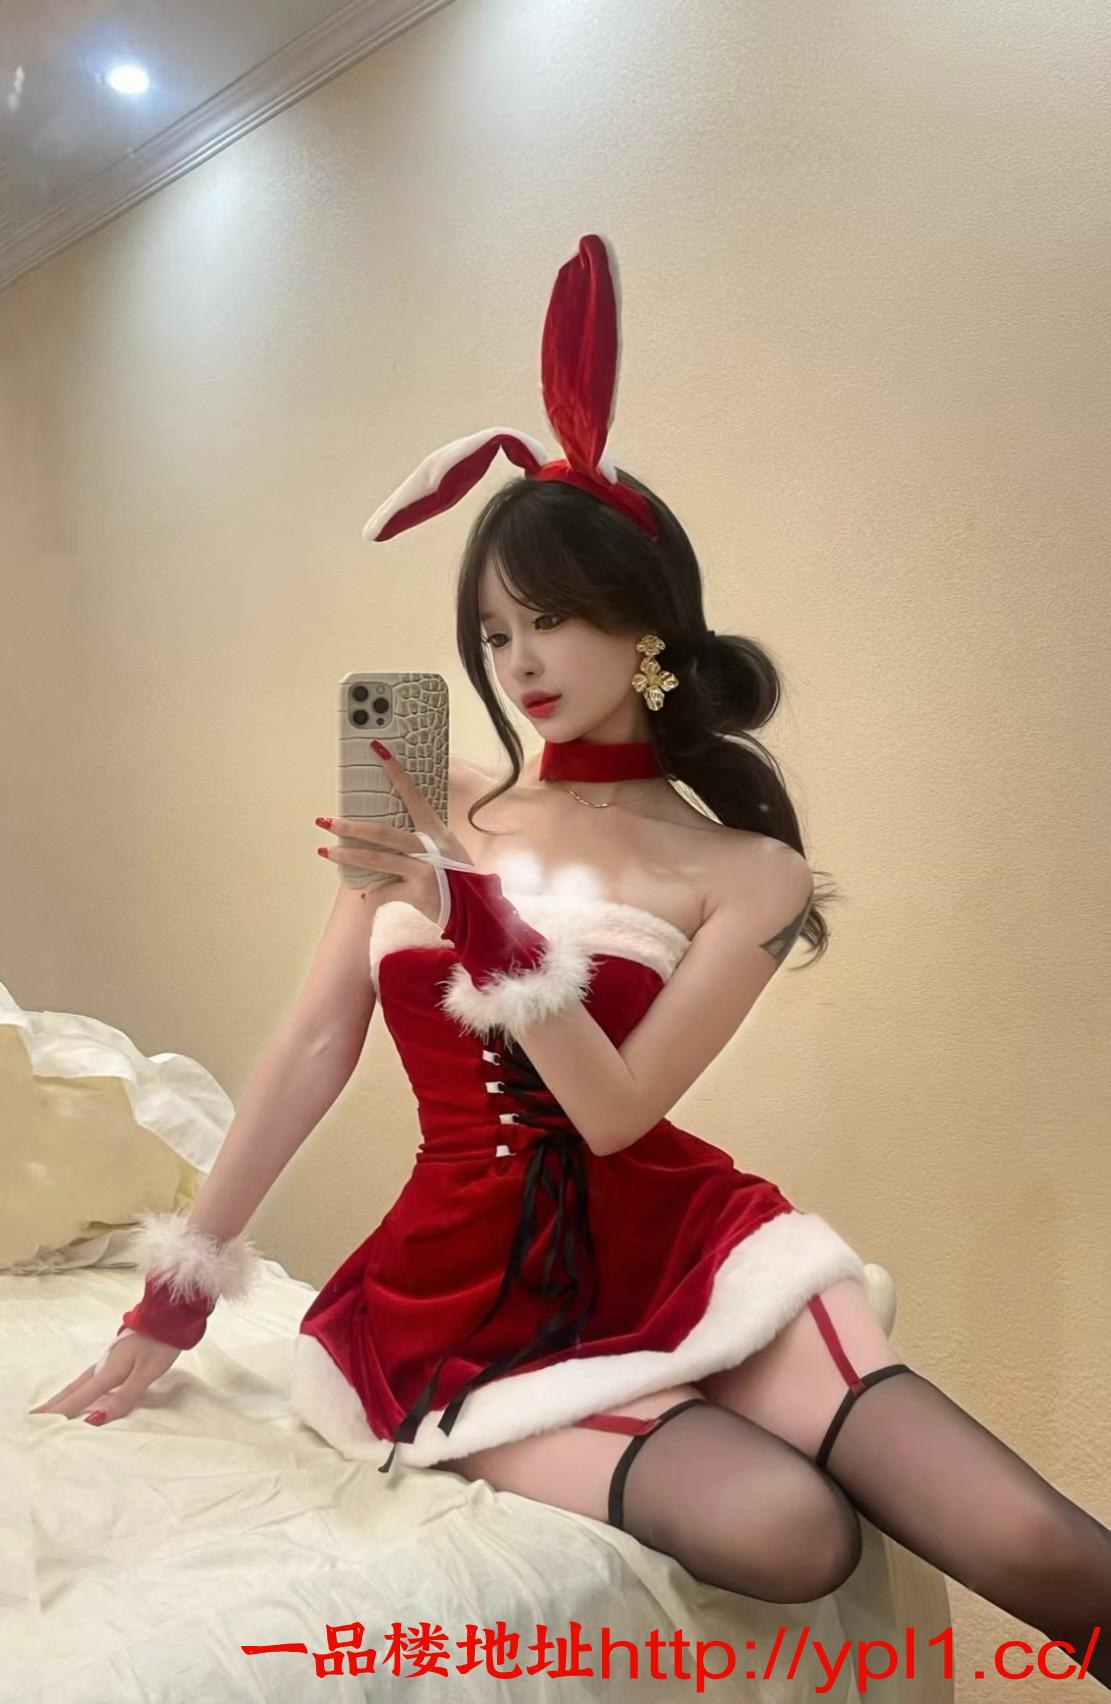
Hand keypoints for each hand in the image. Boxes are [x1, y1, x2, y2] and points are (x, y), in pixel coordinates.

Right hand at [29, 1330, 181, 1423]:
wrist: (170, 1316)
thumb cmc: (160, 1345)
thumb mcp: (146, 1373)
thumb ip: (123, 1397)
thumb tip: (95, 1420)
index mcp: (107, 1371)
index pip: (79, 1398)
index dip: (60, 1413)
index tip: (39, 1426)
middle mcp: (102, 1366)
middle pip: (73, 1389)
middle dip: (54, 1404)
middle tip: (33, 1418)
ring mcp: (107, 1360)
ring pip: (79, 1383)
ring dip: (63, 1397)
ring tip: (48, 1409)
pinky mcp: (115, 1357)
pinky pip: (89, 1379)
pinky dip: (77, 1389)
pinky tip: (79, 1393)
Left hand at [317, 744, 474, 926]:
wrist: (475, 907)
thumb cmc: (460, 876)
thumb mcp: (448, 849)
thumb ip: (422, 840)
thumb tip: (390, 834)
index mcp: (436, 831)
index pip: (414, 795)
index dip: (396, 773)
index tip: (378, 752)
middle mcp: (429, 847)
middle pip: (382, 833)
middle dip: (350, 826)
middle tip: (325, 820)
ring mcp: (423, 870)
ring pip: (377, 860)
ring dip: (347, 856)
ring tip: (324, 850)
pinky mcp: (417, 892)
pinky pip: (385, 891)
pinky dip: (373, 894)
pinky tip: (364, 894)